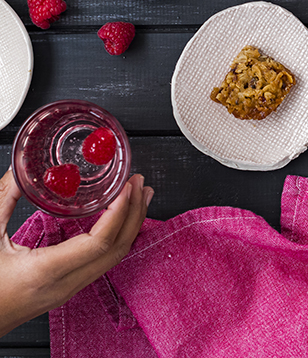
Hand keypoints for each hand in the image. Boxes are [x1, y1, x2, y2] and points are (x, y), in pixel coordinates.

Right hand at [0, 169, 152, 336]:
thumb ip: (4, 200)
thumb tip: (20, 169)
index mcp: (45, 272)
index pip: (99, 243)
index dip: (119, 213)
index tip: (128, 188)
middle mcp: (63, 285)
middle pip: (116, 250)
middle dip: (134, 213)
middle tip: (141, 184)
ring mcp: (67, 291)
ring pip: (113, 258)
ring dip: (130, 225)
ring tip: (140, 197)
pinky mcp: (65, 290)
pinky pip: (102, 263)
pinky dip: (118, 237)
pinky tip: (120, 220)